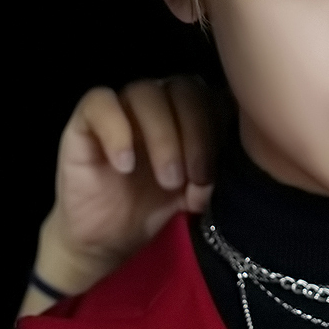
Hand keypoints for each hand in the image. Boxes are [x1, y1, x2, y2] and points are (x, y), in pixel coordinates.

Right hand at [20, 76, 217, 316]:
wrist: (107, 240)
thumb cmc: (156, 209)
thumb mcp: (196, 192)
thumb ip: (218, 169)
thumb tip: (243, 164)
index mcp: (190, 113)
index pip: (212, 95)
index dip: (219, 130)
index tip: (216, 176)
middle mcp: (159, 102)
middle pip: (184, 88)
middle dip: (196, 133)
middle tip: (195, 178)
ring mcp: (122, 107)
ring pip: (146, 92)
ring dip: (163, 136)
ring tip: (168, 180)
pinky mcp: (85, 121)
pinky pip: (100, 102)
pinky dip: (116, 130)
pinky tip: (125, 164)